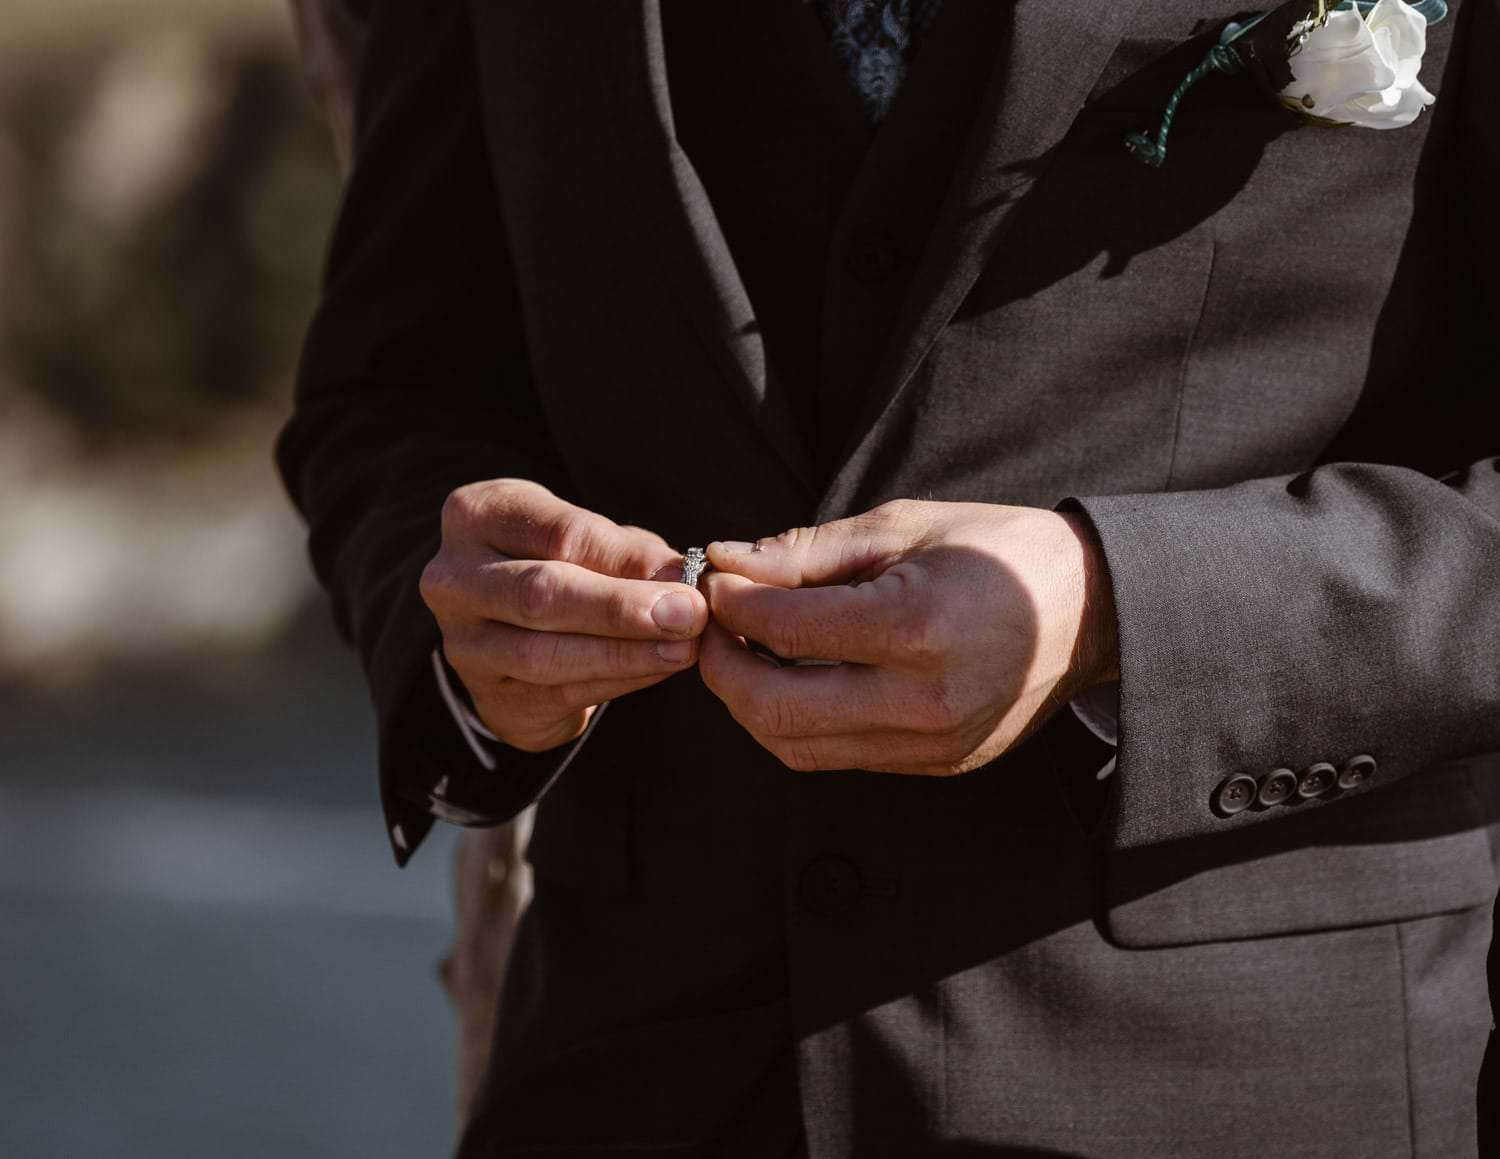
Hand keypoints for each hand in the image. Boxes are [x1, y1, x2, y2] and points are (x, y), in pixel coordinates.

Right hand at [419, 479, 707, 751]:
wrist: (510, 621)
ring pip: (544, 654)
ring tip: (681, 649)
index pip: (558, 534)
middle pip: (541, 594)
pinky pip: (556, 693)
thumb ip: (628, 553)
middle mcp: (453, 579)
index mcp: (477, 515)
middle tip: (687, 617)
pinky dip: (615, 682)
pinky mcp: (488, 695)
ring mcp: (463, 643)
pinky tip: (657, 670)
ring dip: (624, 654)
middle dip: (622, 610)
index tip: (686, 580)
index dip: (626, 561)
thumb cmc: (559, 560)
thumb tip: (681, 578)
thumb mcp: (588, 537)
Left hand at [698, 499, 1117, 774]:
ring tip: (745, 654)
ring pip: (797, 747)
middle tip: (711, 630)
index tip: (716, 580)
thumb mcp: (901, 527)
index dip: (732, 604)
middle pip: (773, 712)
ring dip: (752, 704)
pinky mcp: (936, 765)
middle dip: (722, 670)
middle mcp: (921, 700)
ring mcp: (930, 744)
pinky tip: (796, 678)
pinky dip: (800, 721)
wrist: (1090, 609)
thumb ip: (806, 552)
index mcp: (915, 628)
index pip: (784, 630)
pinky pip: (839, 755)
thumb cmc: (997, 552)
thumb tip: (726, 562)